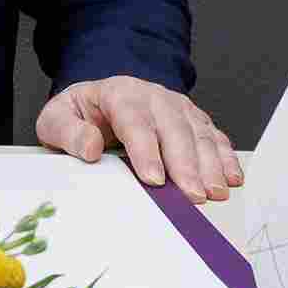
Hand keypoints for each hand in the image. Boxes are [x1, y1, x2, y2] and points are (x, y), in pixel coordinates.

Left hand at [35, 77, 241, 203]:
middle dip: (185, 164)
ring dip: (210, 164)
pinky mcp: (192, 120)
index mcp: (119, 93)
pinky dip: (225, 157)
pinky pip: (213, 136)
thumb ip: (67, 132)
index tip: (153, 178)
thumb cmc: (79, 115)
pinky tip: (231, 178)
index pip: (134, 120)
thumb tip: (89, 147)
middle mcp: (153, 96)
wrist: (97, 102)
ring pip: (198, 132)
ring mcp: (176, 107)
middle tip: (192, 195)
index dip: (146, 149)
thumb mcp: (57, 119)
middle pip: (174, 127)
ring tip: (214, 192)